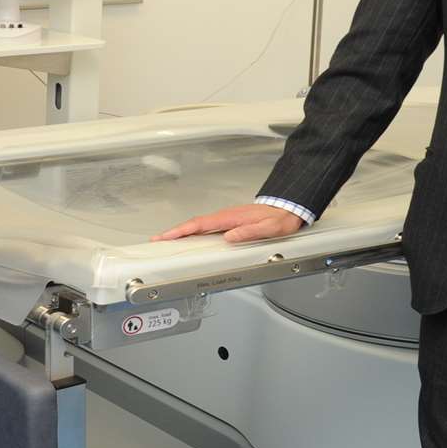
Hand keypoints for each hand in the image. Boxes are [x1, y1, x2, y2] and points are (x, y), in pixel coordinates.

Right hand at [152, 203, 305, 243]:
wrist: (288, 207)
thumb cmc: (280, 217)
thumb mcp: (269, 228)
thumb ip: (250, 232)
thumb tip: (229, 237)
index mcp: (231, 218)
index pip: (200, 224)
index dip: (182, 230)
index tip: (166, 236)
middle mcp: (226, 217)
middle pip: (194, 224)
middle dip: (174, 232)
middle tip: (158, 240)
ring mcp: (227, 218)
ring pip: (199, 225)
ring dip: (183, 232)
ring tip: (169, 241)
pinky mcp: (230, 221)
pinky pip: (207, 226)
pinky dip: (194, 231)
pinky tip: (191, 238)